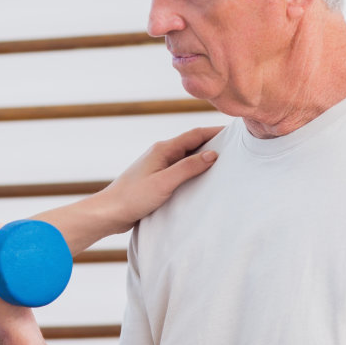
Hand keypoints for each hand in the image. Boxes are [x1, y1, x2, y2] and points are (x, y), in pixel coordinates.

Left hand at [92, 126, 222, 231]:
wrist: (109, 213)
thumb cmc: (133, 197)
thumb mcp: (164, 182)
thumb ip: (188, 167)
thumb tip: (213, 154)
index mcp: (163, 149)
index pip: (195, 134)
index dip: (216, 131)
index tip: (235, 132)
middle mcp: (161, 154)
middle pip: (192, 143)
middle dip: (213, 143)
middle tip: (236, 147)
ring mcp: (158, 166)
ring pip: (186, 157)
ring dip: (203, 158)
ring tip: (225, 163)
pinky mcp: (156, 179)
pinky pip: (180, 170)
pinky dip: (193, 170)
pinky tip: (202, 179)